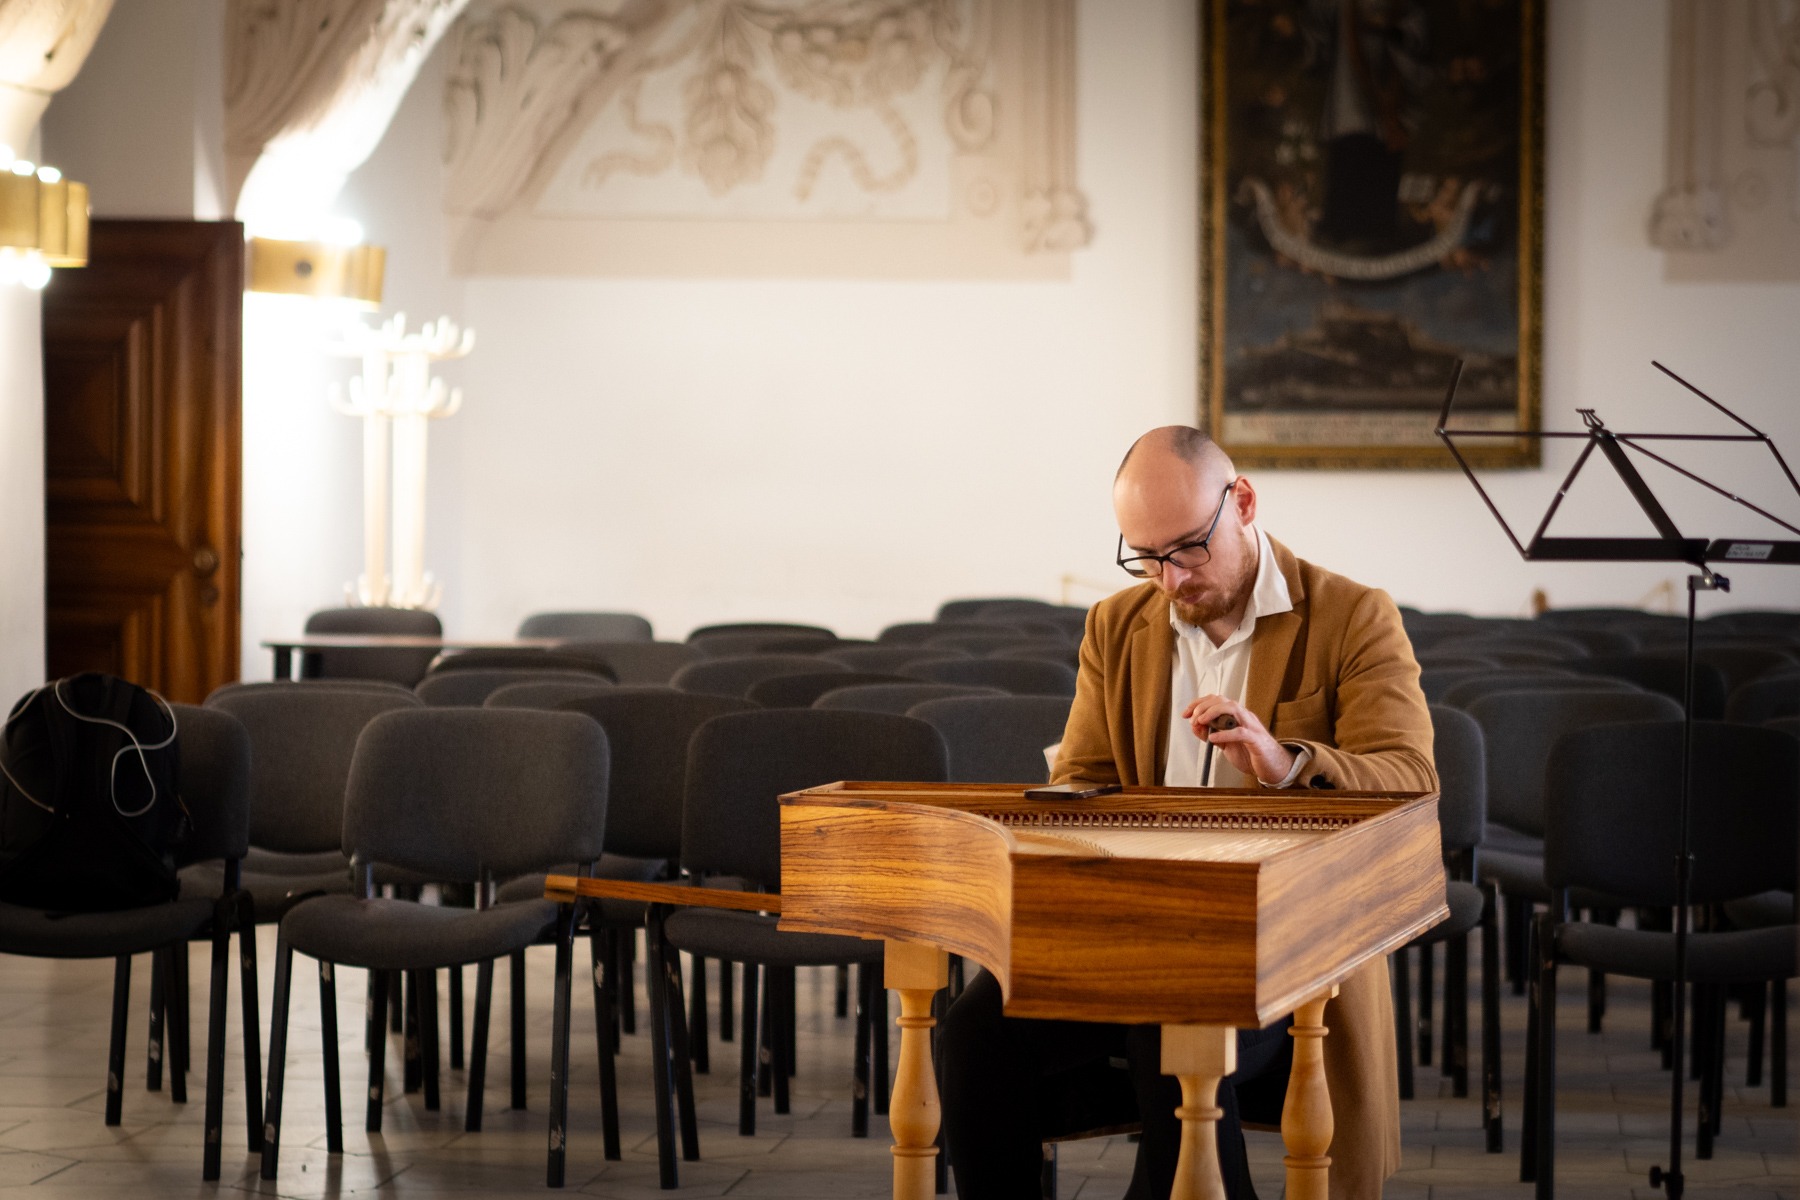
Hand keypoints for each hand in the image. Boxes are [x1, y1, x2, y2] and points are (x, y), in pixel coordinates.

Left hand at [1180, 695, 1295, 784]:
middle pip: (1223, 700)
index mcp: (1237, 717)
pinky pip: (1241, 732)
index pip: (1216, 700)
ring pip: (1233, 709)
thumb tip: (1195, 727)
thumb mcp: (1226, 745)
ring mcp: (1252, 727)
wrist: (1273, 768)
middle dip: (1203, 706)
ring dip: (1213, 712)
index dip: (1198, 704)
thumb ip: (1212, 735)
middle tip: (1192, 719)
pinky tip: (1212, 738)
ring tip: (1201, 721)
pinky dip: (1225, 733)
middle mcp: (1245, 717)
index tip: (1185, 714)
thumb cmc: (1250, 755)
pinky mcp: (1257, 740)